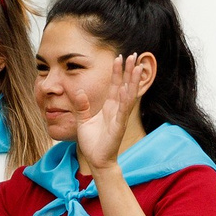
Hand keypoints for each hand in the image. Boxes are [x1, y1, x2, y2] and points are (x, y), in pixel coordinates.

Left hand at [74, 53, 146, 171]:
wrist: (96, 160)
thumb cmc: (92, 142)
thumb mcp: (82, 120)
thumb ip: (81, 106)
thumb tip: (77, 91)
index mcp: (109, 107)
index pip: (115, 85)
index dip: (117, 72)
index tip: (119, 57)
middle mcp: (117, 110)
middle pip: (125, 86)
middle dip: (129, 71)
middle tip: (133, 55)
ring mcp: (119, 118)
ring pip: (128, 96)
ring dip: (132, 81)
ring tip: (137, 67)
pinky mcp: (118, 127)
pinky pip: (122, 112)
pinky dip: (125, 100)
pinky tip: (127, 89)